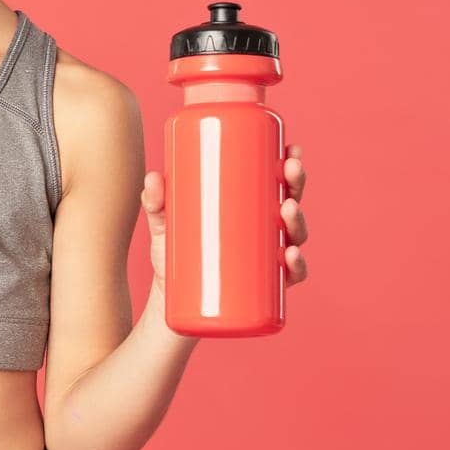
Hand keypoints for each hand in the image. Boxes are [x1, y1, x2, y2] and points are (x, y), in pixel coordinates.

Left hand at [141, 143, 309, 293]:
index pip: (277, 185)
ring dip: (298, 221)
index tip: (291, 148)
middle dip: (296, 184)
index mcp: (250, 211)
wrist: (170, 301)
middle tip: (288, 170)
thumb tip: (152, 177)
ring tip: (287, 209)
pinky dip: (296, 266)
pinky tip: (290, 255)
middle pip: (291, 204)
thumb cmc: (174, 255)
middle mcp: (265, 233)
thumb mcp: (165, 225)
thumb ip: (156, 203)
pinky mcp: (263, 286)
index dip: (290, 166)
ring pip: (295, 236)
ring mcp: (266, 259)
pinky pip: (289, 276)